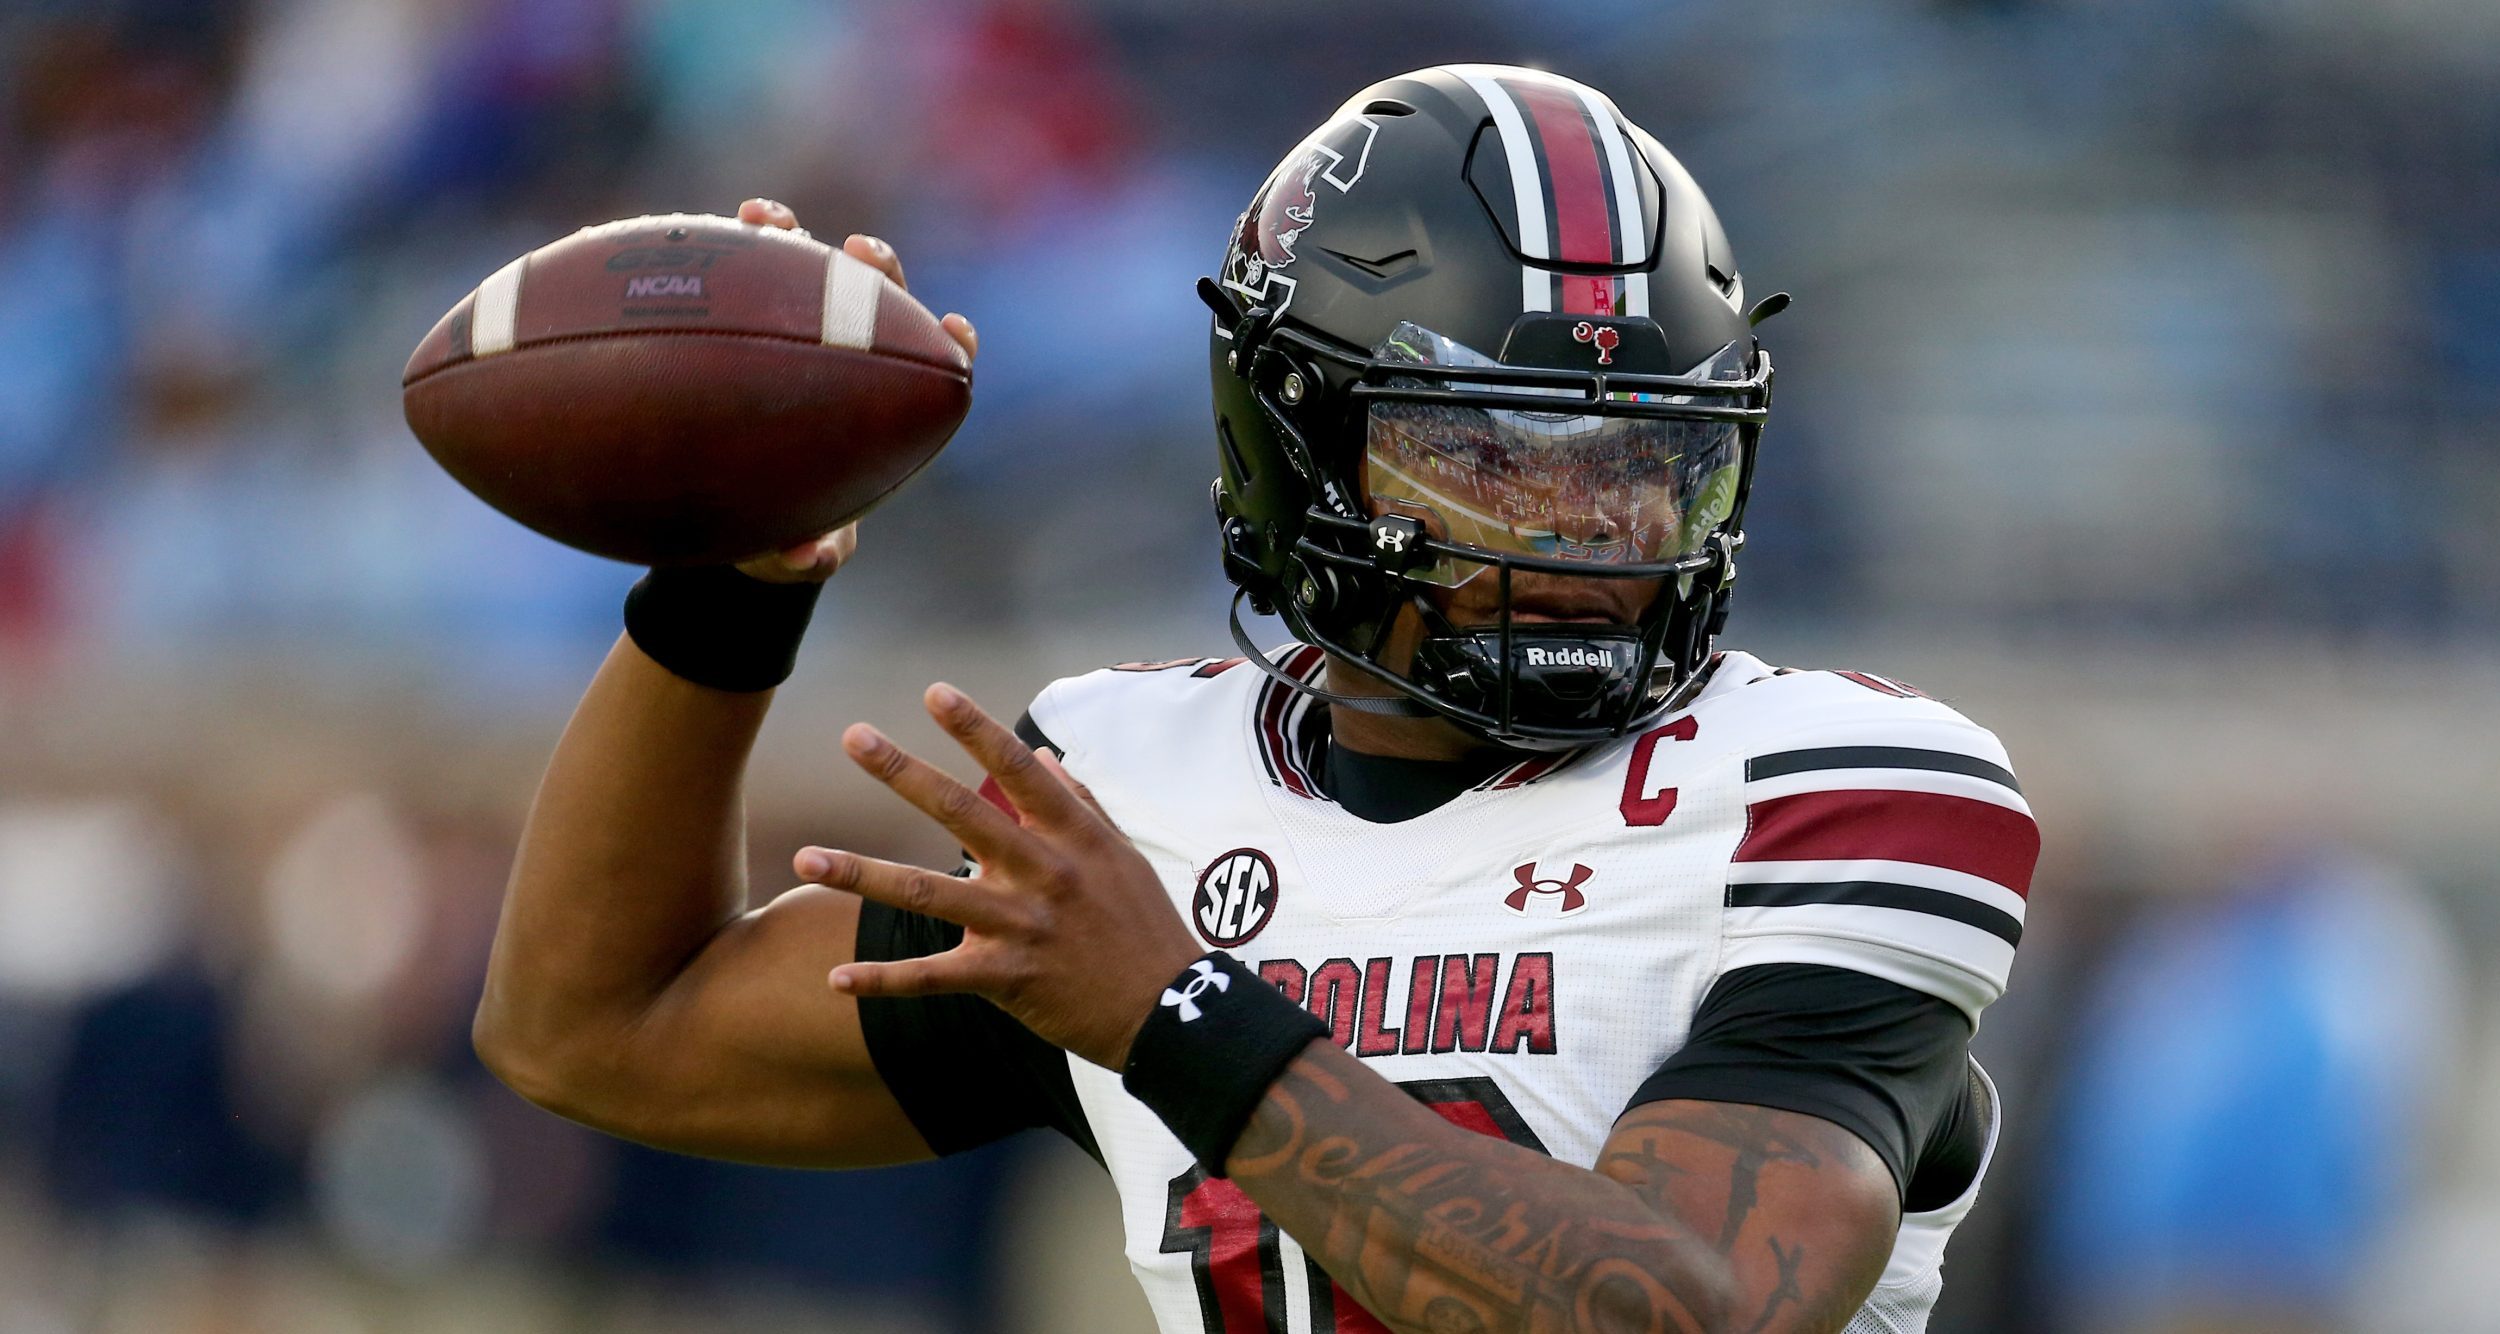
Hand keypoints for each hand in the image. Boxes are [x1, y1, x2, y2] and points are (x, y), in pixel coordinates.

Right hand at [728, 197, 980, 584]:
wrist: (730, 520)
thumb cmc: (783, 537)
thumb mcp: (794, 555)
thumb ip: (808, 557)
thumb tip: (805, 557)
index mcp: (880, 411)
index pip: (935, 367)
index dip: (953, 345)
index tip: (957, 329)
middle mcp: (845, 360)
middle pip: (878, 301)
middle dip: (877, 270)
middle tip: (860, 253)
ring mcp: (792, 336)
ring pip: (802, 275)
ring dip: (792, 238)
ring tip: (767, 218)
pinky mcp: (740, 327)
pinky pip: (733, 288)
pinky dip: (721, 261)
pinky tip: (692, 240)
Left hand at [793, 685, 1201, 1068]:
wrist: (1173, 1012)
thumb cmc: (1144, 927)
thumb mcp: (1121, 855)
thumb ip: (1078, 803)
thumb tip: (1042, 755)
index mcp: (1072, 836)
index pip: (1017, 769)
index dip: (976, 728)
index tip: (935, 692)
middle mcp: (1043, 872)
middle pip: (961, 812)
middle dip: (903, 772)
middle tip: (854, 737)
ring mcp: (1021, 925)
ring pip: (927, 893)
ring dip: (861, 876)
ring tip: (805, 859)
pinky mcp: (1007, 979)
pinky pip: (934, 979)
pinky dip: (884, 982)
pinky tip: (837, 981)